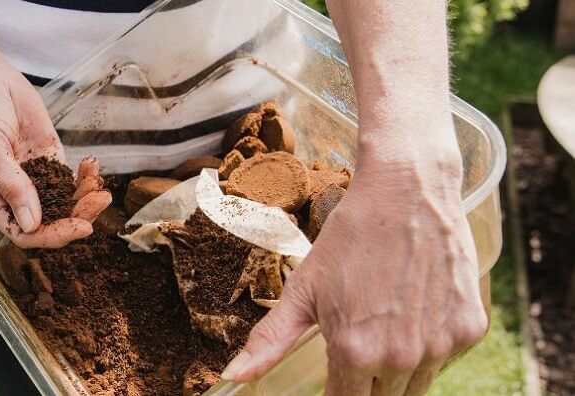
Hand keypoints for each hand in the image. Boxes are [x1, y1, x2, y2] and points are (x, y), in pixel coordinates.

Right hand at [0, 60, 110, 248]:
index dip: (50, 235)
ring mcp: (32, 175)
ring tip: (100, 188)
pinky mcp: (47, 156)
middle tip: (98, 202)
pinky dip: (84, 176)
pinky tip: (93, 167)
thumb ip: (11, 185)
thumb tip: (30, 224)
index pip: (22, 231)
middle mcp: (13, 192)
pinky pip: (69, 176)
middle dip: (76, 216)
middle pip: (48, 220)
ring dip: (84, 198)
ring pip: (62, 201)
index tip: (77, 227)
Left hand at [221, 148, 487, 394]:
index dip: (336, 394)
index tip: (333, 380)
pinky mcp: (470, 329)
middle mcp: (401, 357)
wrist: (408, 192)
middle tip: (357, 346)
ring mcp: (441, 345)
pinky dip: (429, 347)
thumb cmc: (350, 238)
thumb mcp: (303, 289)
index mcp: (355, 352)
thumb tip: (232, 376)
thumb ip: (270, 341)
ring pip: (416, 386)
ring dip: (397, 372)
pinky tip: (413, 313)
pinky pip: (445, 358)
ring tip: (382, 326)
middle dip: (365, 384)